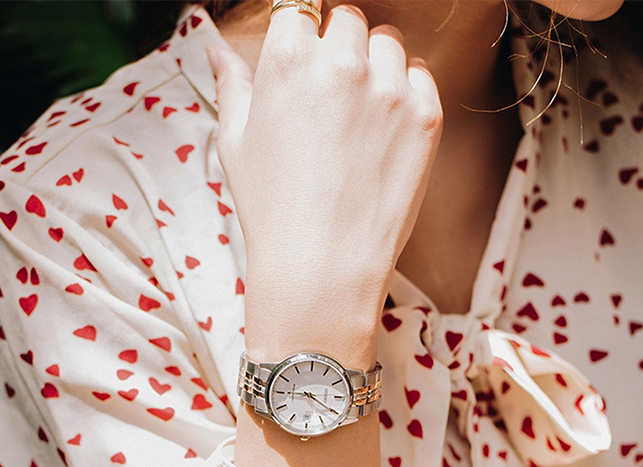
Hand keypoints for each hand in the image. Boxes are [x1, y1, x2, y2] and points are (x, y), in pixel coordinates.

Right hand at [206, 1, 442, 363]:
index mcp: (288, 60)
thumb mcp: (235, 144)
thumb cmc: (271, 210)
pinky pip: (420, 78)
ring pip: (388, 45)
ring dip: (375, 66)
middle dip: (338, 50)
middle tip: (331, 100)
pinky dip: (407, 93)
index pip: (299, 12)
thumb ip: (232, 85)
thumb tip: (217, 49)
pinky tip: (386, 132)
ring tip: (360, 117)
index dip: (300, 41)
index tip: (303, 70)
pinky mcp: (426, 117)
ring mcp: (389, 89)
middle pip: (347, 23)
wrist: (322, 266)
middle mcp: (342, 62)